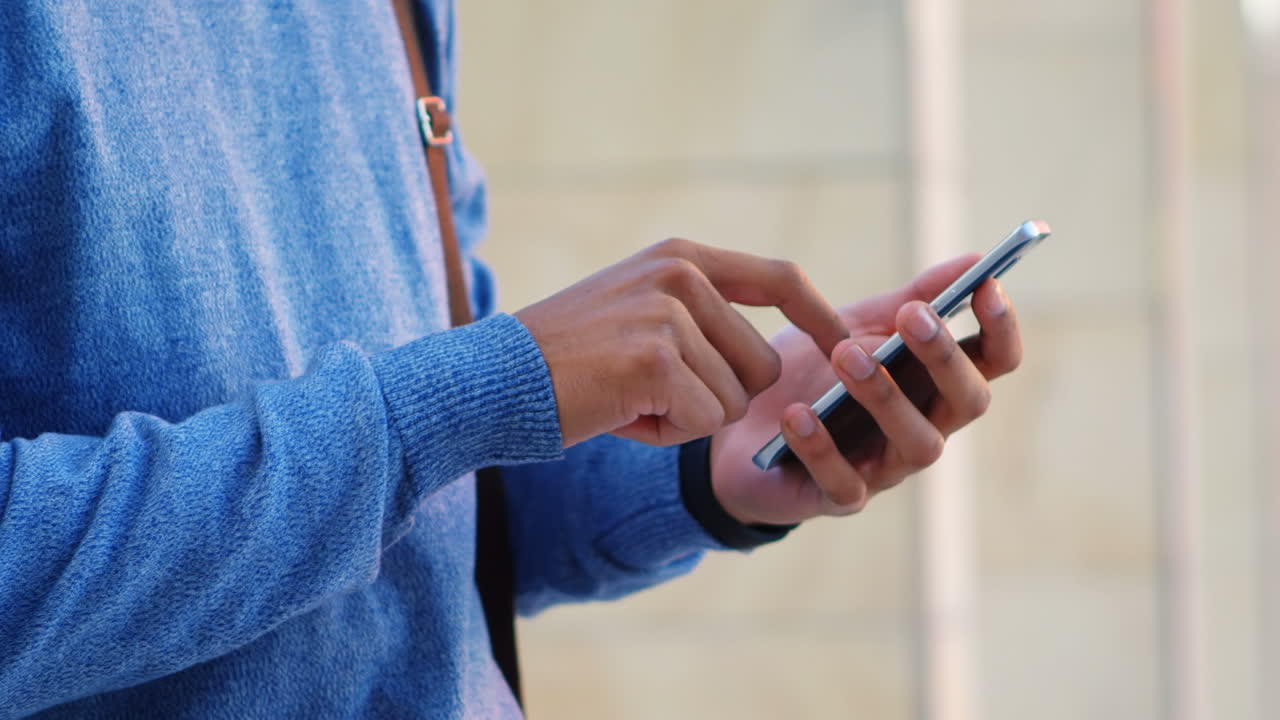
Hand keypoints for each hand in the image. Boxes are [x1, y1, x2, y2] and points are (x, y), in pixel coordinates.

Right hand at [517, 238, 849, 447]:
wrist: (495, 380)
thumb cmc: (569, 360)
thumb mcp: (639, 310)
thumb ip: (702, 315)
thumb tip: (779, 361)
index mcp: (681, 257)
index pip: (780, 277)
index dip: (820, 317)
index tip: (847, 347)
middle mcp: (681, 274)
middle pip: (764, 364)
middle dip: (718, 397)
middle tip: (652, 392)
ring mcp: (668, 313)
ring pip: (733, 401)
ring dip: (686, 418)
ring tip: (629, 398)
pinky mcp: (655, 359)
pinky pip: (701, 422)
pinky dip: (663, 435)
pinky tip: (619, 415)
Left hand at [709, 254, 1023, 525]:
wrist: (739, 430)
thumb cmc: (809, 374)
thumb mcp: (854, 326)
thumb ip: (910, 298)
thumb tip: (973, 259)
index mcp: (935, 384)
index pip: (993, 362)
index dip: (1000, 328)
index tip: (987, 286)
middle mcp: (924, 428)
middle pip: (967, 401)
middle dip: (944, 357)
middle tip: (911, 316)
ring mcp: (885, 468)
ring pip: (919, 445)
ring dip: (886, 397)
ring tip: (845, 354)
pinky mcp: (838, 498)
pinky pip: (844, 483)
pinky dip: (821, 447)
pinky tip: (798, 414)